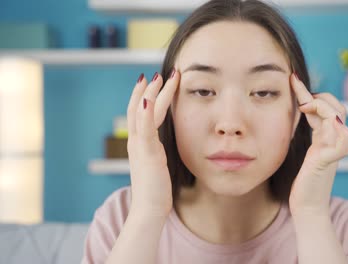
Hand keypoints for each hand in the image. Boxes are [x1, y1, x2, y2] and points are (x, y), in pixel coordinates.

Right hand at [126, 69, 179, 215]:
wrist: (149, 209)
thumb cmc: (155, 188)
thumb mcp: (157, 164)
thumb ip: (157, 150)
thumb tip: (162, 145)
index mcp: (140, 143)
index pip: (140, 113)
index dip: (145, 95)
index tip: (153, 81)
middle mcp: (137, 141)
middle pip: (139, 108)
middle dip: (148, 89)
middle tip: (158, 72)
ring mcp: (140, 147)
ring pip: (142, 114)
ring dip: (150, 94)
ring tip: (158, 77)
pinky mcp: (147, 154)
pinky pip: (145, 130)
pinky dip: (145, 115)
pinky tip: (148, 101)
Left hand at [288, 73, 347, 215]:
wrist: (306, 206)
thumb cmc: (302, 181)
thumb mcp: (303, 152)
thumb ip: (305, 134)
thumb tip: (295, 113)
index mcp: (326, 138)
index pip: (323, 108)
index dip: (309, 92)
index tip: (292, 78)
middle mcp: (333, 141)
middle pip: (337, 108)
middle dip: (319, 96)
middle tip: (296, 88)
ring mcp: (334, 149)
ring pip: (338, 117)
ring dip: (322, 106)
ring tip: (304, 105)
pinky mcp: (330, 159)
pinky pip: (340, 138)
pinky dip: (331, 124)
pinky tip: (314, 115)